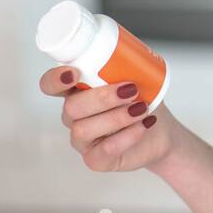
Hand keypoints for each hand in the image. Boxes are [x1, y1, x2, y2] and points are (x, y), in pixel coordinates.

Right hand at [38, 65, 180, 173]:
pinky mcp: (95, 159)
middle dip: (101, 97)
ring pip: (84, 129)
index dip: (55, 80)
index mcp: (75, 92)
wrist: (161, 133)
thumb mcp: (136, 78)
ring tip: (142, 109)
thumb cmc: (144, 101)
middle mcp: (73, 116)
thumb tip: (130, 53)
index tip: (74, 74)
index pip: (51, 85)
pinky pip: (104, 150)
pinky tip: (144, 124)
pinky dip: (127, 136)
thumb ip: (125, 65)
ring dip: (117, 117)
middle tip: (131, 90)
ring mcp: (82, 140)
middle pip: (71, 107)